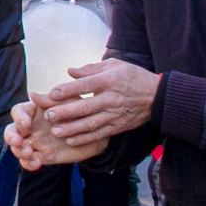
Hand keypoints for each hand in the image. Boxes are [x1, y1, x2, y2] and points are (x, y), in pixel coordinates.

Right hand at [7, 95, 100, 168]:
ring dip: (19, 151)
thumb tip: (31, 94)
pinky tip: (36, 163)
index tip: (27, 124)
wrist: (95, 132)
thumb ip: (50, 100)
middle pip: (11, 131)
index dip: (19, 118)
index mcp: (34, 111)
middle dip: (11, 137)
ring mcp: (35, 142)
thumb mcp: (67, 102)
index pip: (18, 112)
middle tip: (18, 142)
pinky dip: (28, 163)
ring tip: (29, 153)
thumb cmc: (80, 111)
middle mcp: (31, 127)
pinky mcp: (42, 156)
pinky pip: (29, 161)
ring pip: (17, 147)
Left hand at [39, 58, 161, 149]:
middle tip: (48, 116)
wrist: (157, 96)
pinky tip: (71, 140)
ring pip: (91, 124)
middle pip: (85, 107)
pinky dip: (85, 139)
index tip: (52, 93)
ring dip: (72, 129)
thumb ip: (91, 69)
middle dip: (65, 112)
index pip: (85, 85)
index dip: (68, 90)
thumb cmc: (133, 77)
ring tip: (56, 131)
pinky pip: (99, 134)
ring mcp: (115, 114)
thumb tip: (70, 71)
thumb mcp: (115, 66)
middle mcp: (111, 99)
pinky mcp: (118, 126)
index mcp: (109, 81)